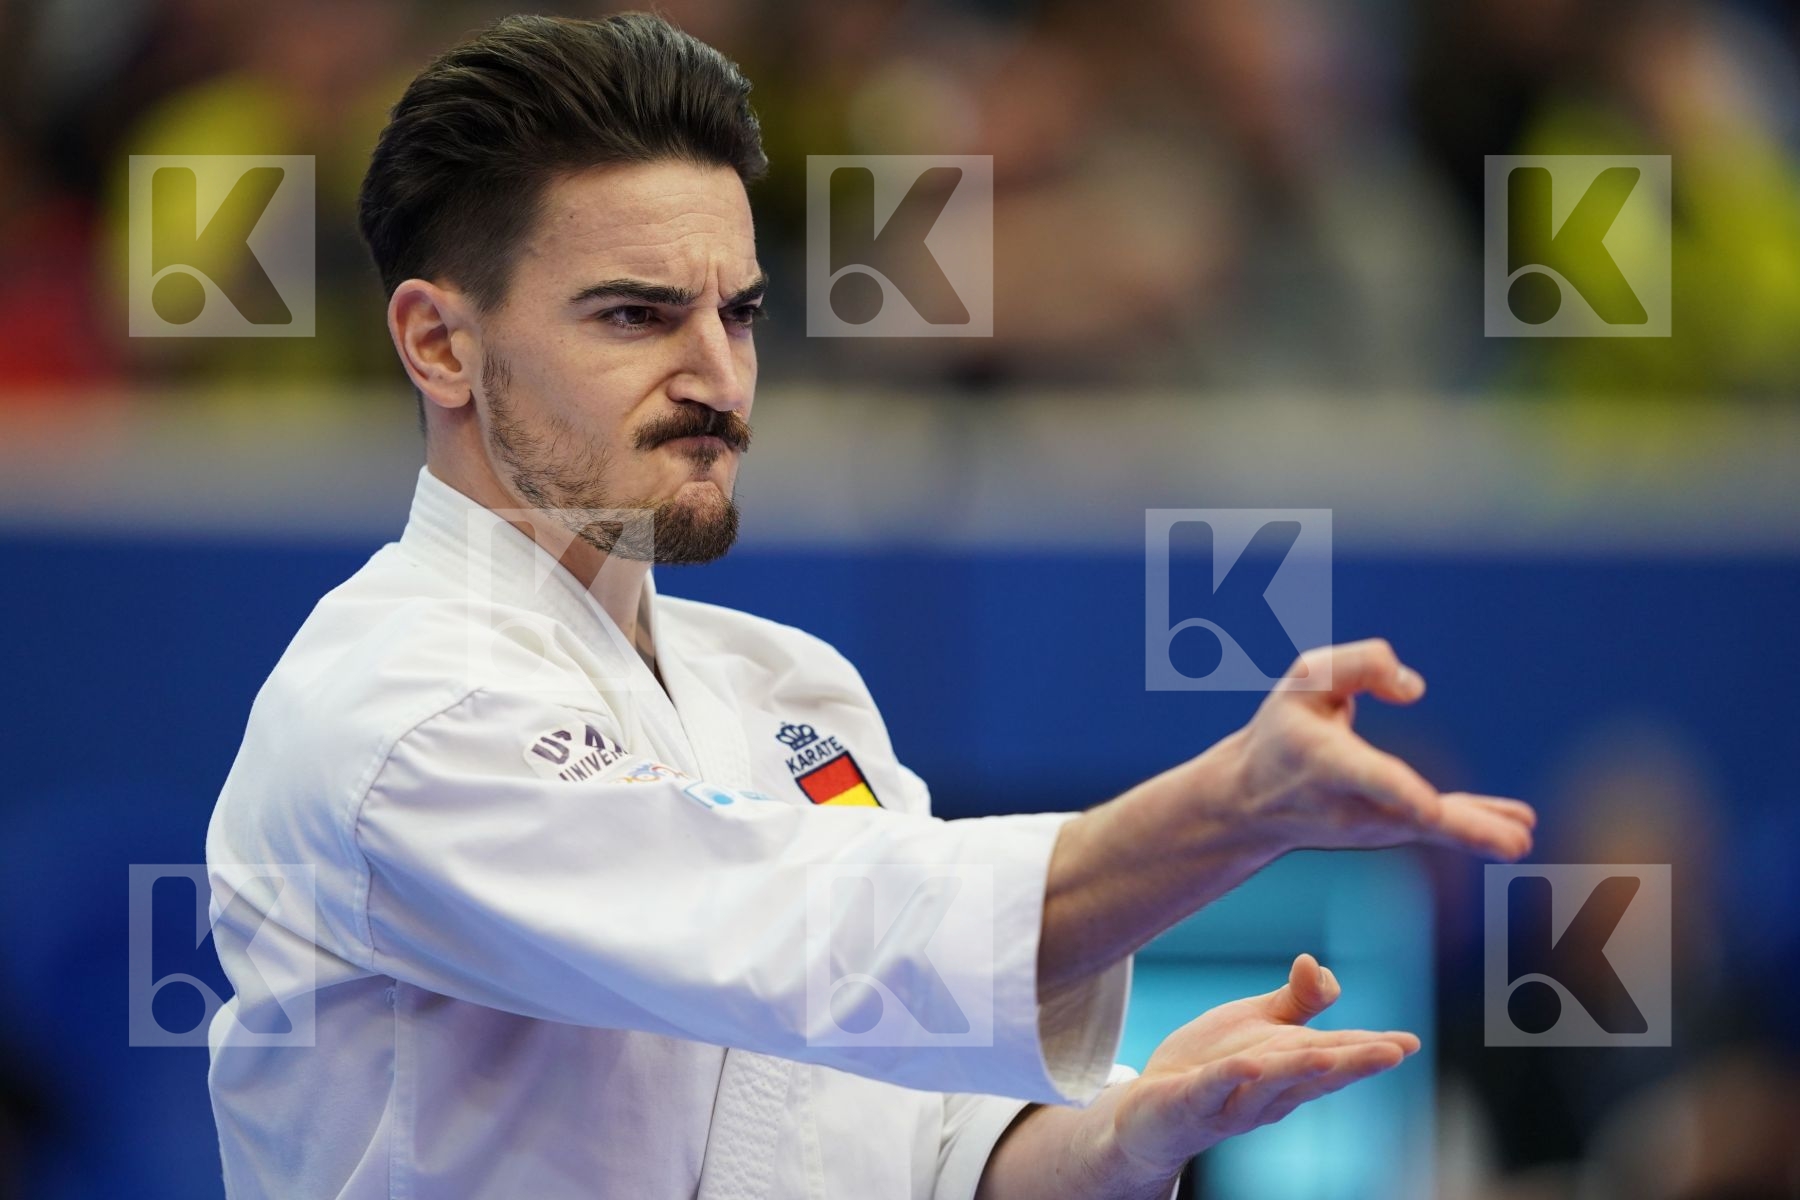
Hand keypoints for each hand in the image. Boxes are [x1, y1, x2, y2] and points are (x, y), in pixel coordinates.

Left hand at [1104, 953, 1417, 1184]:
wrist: (1153, 1107)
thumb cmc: (1214, 1064)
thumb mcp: (1258, 1024)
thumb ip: (1295, 999)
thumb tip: (1317, 963)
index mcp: (1289, 1070)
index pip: (1335, 1056)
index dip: (1371, 1050)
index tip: (1409, 1043)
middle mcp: (1269, 1093)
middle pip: (1314, 1075)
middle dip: (1353, 1063)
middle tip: (1392, 1052)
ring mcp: (1231, 1101)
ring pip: (1269, 1084)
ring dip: (1299, 1070)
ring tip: (1329, 1055)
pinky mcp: (1191, 1101)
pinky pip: (1213, 1087)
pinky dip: (1232, 1076)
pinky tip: (1249, 1064)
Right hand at [1222, 639, 1535, 859]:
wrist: (1252, 803)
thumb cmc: (1283, 732)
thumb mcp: (1304, 681)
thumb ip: (1360, 664)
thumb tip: (1415, 689)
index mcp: (1322, 761)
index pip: (1364, 776)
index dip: (1398, 792)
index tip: (1428, 811)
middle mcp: (1351, 802)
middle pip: (1411, 817)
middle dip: (1461, 831)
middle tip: (1513, 845)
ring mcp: (1372, 824)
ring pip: (1433, 829)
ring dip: (1481, 833)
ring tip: (1522, 838)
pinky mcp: (1391, 829)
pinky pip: (1438, 829)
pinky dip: (1478, 830)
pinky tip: (1518, 832)